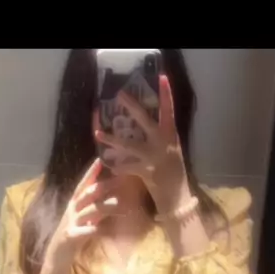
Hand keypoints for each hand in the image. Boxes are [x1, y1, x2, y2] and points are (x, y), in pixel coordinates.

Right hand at [33, 159, 126, 273]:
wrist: (57, 258)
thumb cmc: (74, 237)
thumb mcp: (85, 220)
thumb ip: (95, 208)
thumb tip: (112, 197)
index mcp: (74, 205)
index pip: (83, 185)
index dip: (90, 173)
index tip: (101, 159)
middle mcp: (71, 211)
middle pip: (87, 195)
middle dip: (102, 186)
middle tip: (119, 179)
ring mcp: (69, 224)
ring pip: (87, 211)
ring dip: (103, 206)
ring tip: (117, 203)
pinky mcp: (69, 238)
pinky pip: (81, 232)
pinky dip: (90, 229)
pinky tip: (100, 228)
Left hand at [94, 75, 191, 216]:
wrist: (177, 195)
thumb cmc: (173, 171)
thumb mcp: (171, 149)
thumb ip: (159, 137)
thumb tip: (140, 125)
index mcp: (170, 135)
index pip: (169, 110)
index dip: (166, 94)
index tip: (162, 78)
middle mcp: (162, 142)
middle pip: (145, 120)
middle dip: (132, 107)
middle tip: (120, 95)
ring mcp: (153, 156)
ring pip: (128, 144)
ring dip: (111, 139)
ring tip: (97, 133)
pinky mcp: (145, 171)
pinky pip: (126, 166)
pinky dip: (117, 165)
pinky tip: (109, 163)